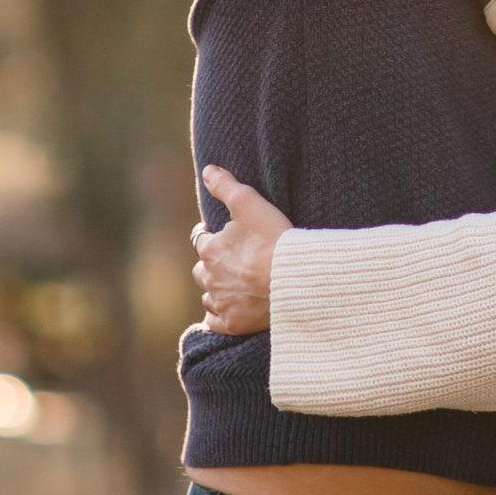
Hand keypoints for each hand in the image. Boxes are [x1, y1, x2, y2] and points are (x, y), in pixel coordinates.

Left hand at [194, 167, 291, 331]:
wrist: (295, 278)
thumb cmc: (274, 239)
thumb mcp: (249, 202)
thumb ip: (224, 185)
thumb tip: (208, 170)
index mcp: (210, 250)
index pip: (200, 240)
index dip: (210, 236)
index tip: (220, 235)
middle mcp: (210, 278)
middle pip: (201, 271)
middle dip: (211, 265)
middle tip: (230, 261)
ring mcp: (221, 304)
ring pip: (208, 296)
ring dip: (216, 289)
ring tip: (234, 284)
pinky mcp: (233, 324)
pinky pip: (215, 322)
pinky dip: (219, 316)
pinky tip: (229, 310)